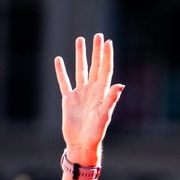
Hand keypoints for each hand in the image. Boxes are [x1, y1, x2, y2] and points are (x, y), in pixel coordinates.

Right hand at [54, 33, 124, 163]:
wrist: (81, 144)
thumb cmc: (95, 133)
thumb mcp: (104, 116)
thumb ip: (111, 100)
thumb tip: (120, 85)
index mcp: (101, 93)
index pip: (105, 70)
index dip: (106, 56)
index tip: (108, 42)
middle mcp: (92, 91)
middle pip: (94, 66)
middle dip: (96, 51)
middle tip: (97, 35)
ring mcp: (80, 94)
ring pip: (80, 70)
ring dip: (80, 55)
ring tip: (80, 40)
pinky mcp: (68, 100)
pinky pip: (64, 82)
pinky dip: (61, 71)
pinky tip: (59, 60)